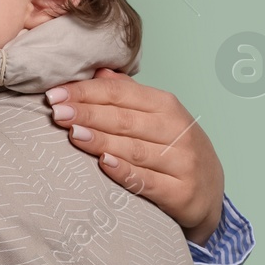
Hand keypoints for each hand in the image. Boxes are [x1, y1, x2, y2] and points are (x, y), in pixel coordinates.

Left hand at [45, 68, 224, 244]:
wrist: (209, 192)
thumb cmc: (173, 148)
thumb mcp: (157, 116)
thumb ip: (127, 95)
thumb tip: (99, 72)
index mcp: (166, 106)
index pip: (121, 94)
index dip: (87, 93)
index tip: (55, 94)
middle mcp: (177, 130)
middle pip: (125, 120)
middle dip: (87, 114)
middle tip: (57, 112)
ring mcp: (181, 162)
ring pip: (134, 149)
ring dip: (101, 141)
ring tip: (72, 134)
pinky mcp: (181, 192)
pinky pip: (148, 181)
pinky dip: (125, 172)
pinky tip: (103, 163)